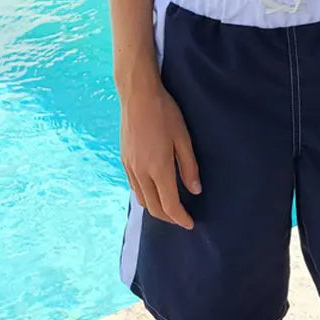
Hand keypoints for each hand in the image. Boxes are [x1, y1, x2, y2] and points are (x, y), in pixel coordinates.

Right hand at [120, 79, 200, 229]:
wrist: (137, 95)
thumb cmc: (164, 112)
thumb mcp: (183, 138)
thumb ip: (189, 166)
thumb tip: (195, 190)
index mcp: (158, 168)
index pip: (169, 204)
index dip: (180, 218)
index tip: (190, 224)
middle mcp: (141, 172)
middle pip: (154, 207)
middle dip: (169, 217)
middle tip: (182, 217)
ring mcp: (130, 167)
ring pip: (142, 199)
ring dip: (156, 208)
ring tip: (170, 206)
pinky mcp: (124, 160)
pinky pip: (134, 187)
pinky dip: (145, 195)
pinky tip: (154, 189)